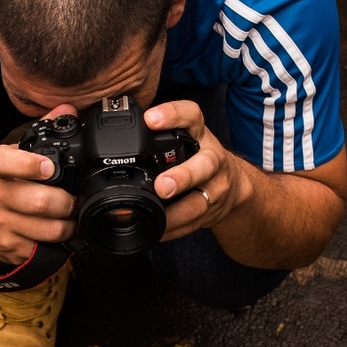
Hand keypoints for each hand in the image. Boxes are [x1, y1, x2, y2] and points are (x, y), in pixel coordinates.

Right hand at [0, 105, 79, 263]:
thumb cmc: (8, 184)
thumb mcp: (19, 155)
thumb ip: (45, 130)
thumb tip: (69, 109)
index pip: (5, 162)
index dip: (29, 165)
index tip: (49, 168)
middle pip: (40, 202)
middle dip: (67, 203)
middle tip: (75, 202)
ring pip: (48, 229)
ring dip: (69, 226)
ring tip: (72, 218)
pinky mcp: (8, 246)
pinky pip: (45, 248)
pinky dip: (60, 243)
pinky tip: (60, 234)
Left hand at [145, 99, 246, 241]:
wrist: (233, 185)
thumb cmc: (198, 158)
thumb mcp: (184, 138)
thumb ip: (156, 134)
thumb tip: (113, 131)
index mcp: (199, 134)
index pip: (191, 115)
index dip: (172, 115)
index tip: (150, 119)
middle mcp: (212, 159)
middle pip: (204, 165)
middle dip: (183, 177)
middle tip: (162, 186)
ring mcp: (216, 188)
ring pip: (199, 202)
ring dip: (176, 214)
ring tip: (158, 218)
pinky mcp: (214, 211)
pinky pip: (193, 224)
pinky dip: (174, 230)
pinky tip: (159, 231)